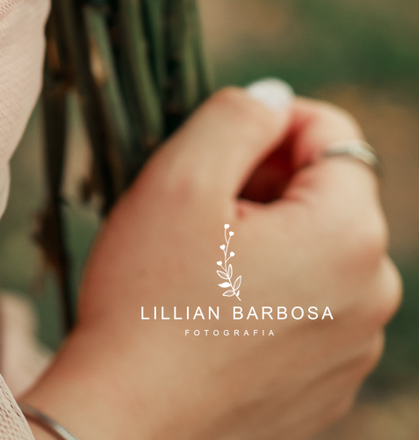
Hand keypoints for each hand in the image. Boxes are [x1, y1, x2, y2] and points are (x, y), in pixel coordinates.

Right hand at [25, 86, 400, 439]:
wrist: (129, 427)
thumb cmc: (147, 299)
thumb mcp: (180, 177)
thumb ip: (237, 115)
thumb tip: (275, 98)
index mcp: (351, 235)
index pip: (333, 132)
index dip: (267, 125)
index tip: (211, 157)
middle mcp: (377, 295)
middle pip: (326, 194)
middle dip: (265, 186)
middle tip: (196, 216)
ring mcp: (356, 350)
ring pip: (317, 251)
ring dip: (266, 241)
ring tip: (198, 269)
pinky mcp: (329, 388)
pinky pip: (311, 309)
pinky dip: (268, 295)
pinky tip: (212, 316)